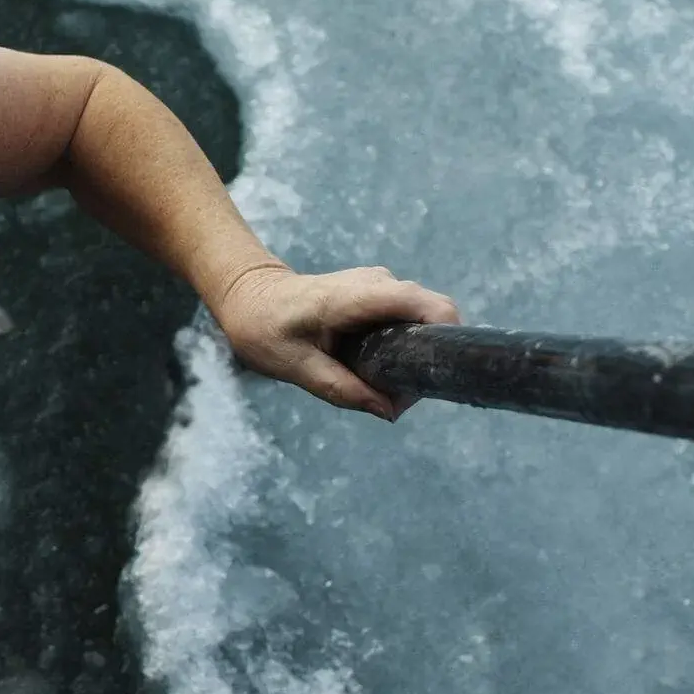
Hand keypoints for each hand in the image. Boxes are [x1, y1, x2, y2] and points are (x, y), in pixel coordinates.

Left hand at [212, 261, 460, 419]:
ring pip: (422, 315)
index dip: (444, 332)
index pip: (420, 303)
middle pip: (431, 311)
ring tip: (389, 383)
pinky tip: (382, 366)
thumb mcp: (295, 367)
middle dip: (431, 352)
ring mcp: (379, 283)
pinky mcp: (379, 291)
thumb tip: (390, 411)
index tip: (439, 371)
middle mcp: (374, 282)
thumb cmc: (264, 329)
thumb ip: (342, 389)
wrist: (248, 296)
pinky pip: (409, 315)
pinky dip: (407, 342)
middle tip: (405, 391)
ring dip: (418, 350)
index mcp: (352, 297)